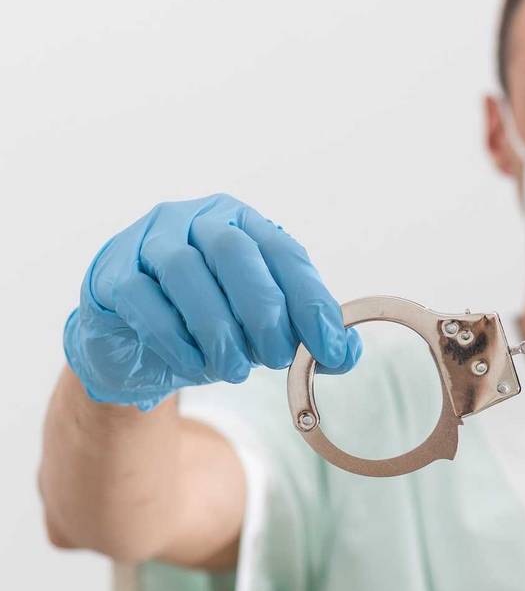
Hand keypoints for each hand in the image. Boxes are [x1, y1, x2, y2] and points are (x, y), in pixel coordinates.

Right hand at [64, 194, 361, 409]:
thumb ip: (304, 335)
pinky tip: (194, 366)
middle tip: (276, 358)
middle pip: (234, 251)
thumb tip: (345, 352)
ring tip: (234, 370)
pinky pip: (143, 299)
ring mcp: (149, 242)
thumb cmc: (207, 322)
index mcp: (244, 224)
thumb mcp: (261, 327)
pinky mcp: (113, 274)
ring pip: (185, 271)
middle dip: (263, 311)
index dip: (311, 301)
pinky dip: (174, 338)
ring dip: (217, 328)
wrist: (133, 341)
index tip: (329, 348)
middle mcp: (196, 220)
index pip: (284, 252)